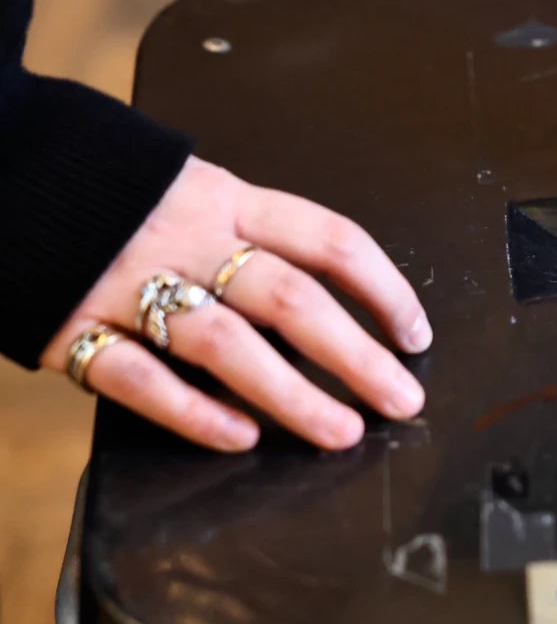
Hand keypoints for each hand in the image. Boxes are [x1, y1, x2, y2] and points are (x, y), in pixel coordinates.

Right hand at [40, 158, 431, 452]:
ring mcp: (129, 284)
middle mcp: (188, 240)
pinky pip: (138, 378)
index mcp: (227, 199)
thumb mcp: (193, 188)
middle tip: (403, 399)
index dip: (383, 289)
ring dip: (292, 394)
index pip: (329, 240)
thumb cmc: (114, 192)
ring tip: (341, 431)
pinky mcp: (72, 325)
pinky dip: (192, 411)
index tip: (415, 334)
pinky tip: (240, 435)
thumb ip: (249, 235)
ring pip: (226, 344)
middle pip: (291, 298)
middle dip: (357, 354)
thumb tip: (328, 299)